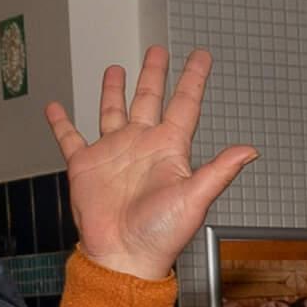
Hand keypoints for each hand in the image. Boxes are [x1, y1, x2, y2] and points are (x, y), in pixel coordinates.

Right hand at [44, 48, 256, 281]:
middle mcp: (142, 146)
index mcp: (169, 150)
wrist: (124, 255)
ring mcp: (113, 153)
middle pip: (149, 99)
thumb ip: (219, 171)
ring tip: (116, 69)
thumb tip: (251, 151)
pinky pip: (70, 137)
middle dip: (153, 74)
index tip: (201, 56)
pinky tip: (55, 107)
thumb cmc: (161, 235)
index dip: (193, 79)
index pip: (184, 105)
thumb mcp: (194, 198)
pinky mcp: (85, 165)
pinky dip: (61, 122)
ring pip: (113, 111)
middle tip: (158, 51)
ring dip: (114, 90)